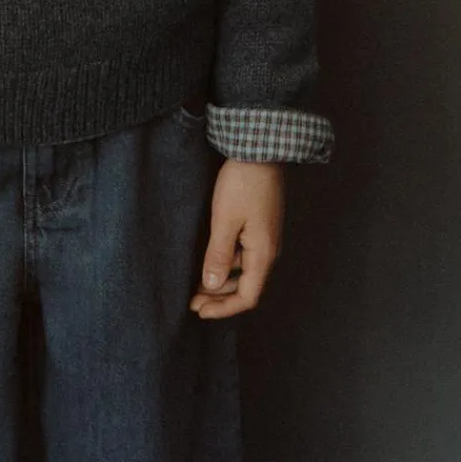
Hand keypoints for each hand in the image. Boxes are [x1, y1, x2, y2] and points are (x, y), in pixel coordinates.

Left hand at [189, 159, 284, 317]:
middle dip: (219, 297)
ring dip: (222, 281)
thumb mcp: (225, 220)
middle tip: (192, 300)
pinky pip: (244, 255)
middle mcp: (268, 250)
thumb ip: (218, 255)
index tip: (198, 311)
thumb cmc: (243, 183)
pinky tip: (210, 260)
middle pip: (246, 287)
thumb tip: (210, 287)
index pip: (247, 297)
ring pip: (244, 271)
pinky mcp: (259, 226)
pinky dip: (227, 263)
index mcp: (263, 253)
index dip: (223, 309)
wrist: (260, 150)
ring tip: (196, 283)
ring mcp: (265, 238)